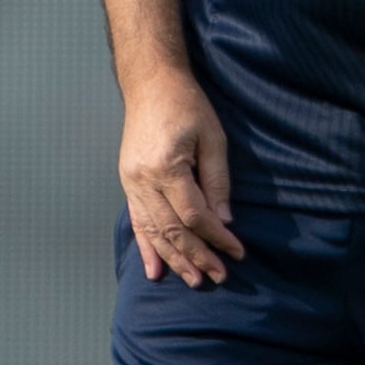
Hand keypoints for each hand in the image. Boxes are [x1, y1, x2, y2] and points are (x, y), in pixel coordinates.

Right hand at [119, 74, 246, 285]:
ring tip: (193, 280)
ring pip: (153, 232)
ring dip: (173, 259)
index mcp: (166, 167)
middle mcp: (143, 180)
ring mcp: (131, 183)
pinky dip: (146, 247)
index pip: (194, 215)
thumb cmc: (186, 106)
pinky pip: (137, 222)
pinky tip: (153, 271)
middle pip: (172, 230)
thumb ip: (218, 182)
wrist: (150, 84)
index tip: (236, 252)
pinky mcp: (127, 183)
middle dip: (197, 256)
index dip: (217, 237)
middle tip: (218, 276)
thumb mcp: (212, 138)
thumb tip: (224, 221)